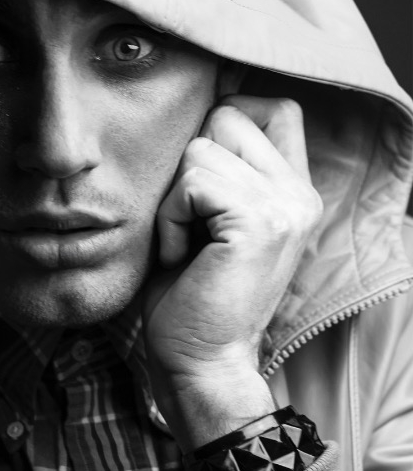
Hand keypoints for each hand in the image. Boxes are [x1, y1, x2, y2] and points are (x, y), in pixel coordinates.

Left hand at [142, 96, 322, 449]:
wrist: (201, 363)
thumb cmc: (191, 297)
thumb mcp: (211, 219)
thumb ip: (219, 168)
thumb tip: (197, 107)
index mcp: (294, 191)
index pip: (277, 107)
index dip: (228, 119)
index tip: (198, 173)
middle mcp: (300, 193)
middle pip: (228, 116)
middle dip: (190, 164)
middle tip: (190, 223)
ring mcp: (285, 206)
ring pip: (200, 148)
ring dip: (173, 200)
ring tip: (185, 245)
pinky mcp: (259, 222)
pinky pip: (191, 184)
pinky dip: (170, 220)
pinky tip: (181, 258)